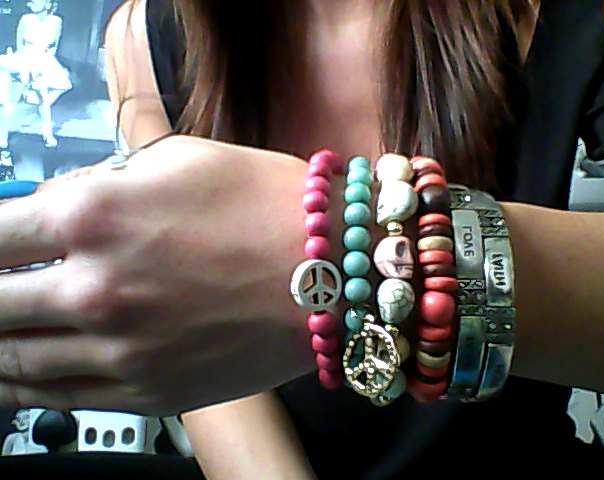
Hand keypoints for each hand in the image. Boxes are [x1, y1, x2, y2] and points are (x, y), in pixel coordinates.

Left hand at [0, 135, 315, 414]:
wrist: (336, 271)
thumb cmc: (268, 204)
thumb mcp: (177, 158)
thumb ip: (101, 182)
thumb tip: (56, 207)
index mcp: (93, 218)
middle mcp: (93, 290)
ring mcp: (119, 351)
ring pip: (13, 360)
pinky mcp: (149, 393)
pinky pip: (59, 397)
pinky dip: (23, 387)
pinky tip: (15, 376)